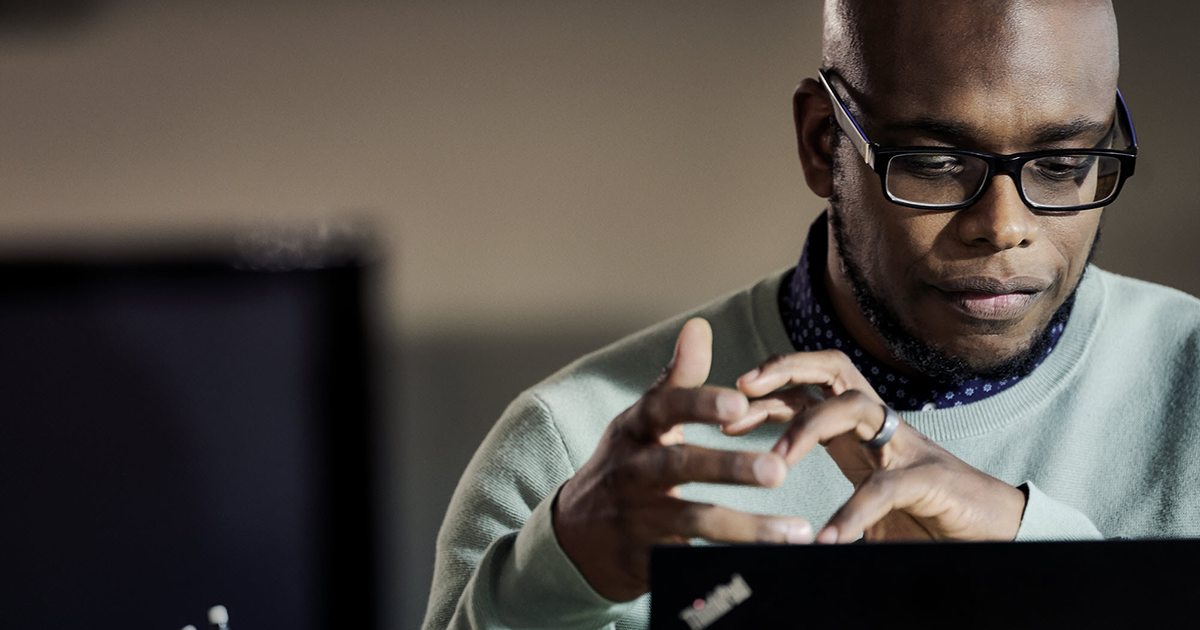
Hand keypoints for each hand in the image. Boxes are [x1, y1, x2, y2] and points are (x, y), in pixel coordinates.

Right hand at [553, 318, 813, 601]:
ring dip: (745, 528)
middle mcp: (631, 471)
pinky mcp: (644, 562)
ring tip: (795, 532)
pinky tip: (770, 567)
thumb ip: (676, 378)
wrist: (575, 537)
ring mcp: (635, 519)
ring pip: (692, 523)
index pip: (662, 408)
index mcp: (634, 430)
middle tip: (779, 471)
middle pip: (679, 467)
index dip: (698, 404)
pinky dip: (729, 566)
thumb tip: (699, 326)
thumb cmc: (624, 466)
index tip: (738, 403)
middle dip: (728, 468)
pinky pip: (691, 565)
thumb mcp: (641, 422)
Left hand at [732, 350, 1025, 543]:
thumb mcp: (864, 505)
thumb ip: (830, 503)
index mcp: (858, 429)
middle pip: (831, 367)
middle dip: (785, 368)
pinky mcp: (930, 481)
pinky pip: (883, 487)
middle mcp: (880, 426)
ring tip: (776, 462)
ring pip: (853, 405)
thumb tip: (785, 535)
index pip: (808, 386)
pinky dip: (852, 512)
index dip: (766, 390)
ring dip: (808, 427)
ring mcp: (906, 448)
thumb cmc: (923, 517)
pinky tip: (828, 538)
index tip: (724, 415)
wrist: (993, 536)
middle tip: (742, 388)